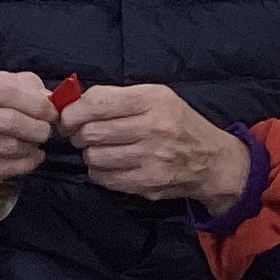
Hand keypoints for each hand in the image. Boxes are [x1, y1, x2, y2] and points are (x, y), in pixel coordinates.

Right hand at [0, 68, 55, 187]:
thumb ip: (25, 86)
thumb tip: (50, 99)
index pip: (8, 92)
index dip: (36, 104)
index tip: (51, 112)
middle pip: (9, 121)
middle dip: (36, 128)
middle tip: (46, 131)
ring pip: (6, 146)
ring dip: (30, 147)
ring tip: (37, 144)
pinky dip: (22, 165)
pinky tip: (32, 159)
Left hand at [63, 85, 250, 204]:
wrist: (211, 160)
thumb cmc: (177, 124)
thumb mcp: (156, 97)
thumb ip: (117, 97)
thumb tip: (73, 103)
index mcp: (152, 99)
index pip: (97, 102)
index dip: (73, 111)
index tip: (68, 117)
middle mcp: (153, 127)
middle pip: (91, 131)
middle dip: (78, 134)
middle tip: (82, 135)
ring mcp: (151, 157)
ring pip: (94, 156)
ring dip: (90, 154)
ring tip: (99, 150)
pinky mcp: (147, 182)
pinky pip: (104, 178)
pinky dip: (99, 172)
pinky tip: (110, 165)